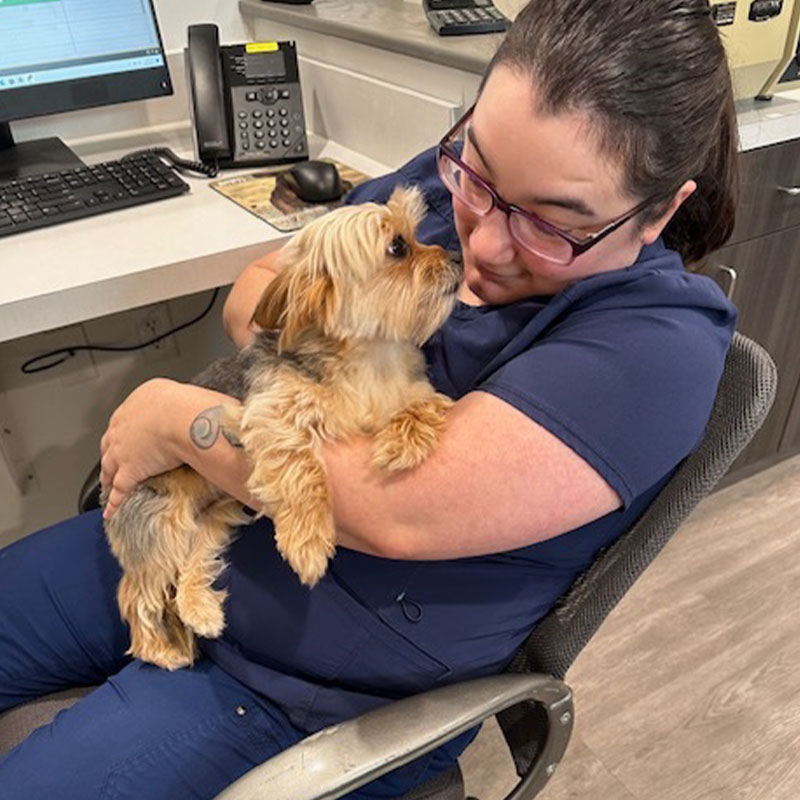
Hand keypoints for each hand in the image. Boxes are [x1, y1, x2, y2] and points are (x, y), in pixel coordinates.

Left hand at [100, 378, 184, 519]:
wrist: (184, 418)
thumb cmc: (190, 404)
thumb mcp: (184, 394)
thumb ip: (183, 403)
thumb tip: (197, 408)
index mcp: (138, 403)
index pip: (128, 419)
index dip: (128, 430)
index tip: (132, 436)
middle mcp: (124, 425)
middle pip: (111, 443)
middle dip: (112, 452)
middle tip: (115, 460)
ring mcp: (123, 450)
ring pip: (110, 467)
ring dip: (108, 476)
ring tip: (108, 484)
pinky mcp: (129, 471)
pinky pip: (119, 490)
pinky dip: (114, 502)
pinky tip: (112, 510)